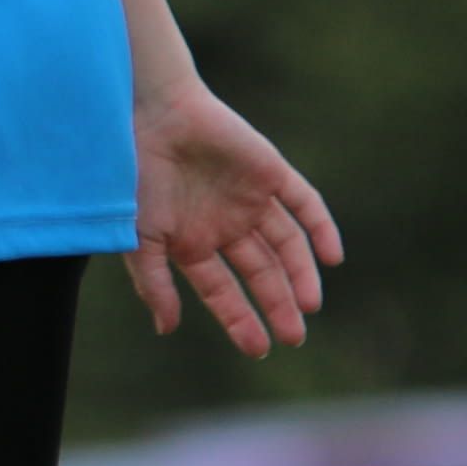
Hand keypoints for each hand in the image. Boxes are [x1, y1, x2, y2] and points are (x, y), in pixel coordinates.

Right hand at [126, 76, 339, 353]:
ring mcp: (252, 199)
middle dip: (276, 305)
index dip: (240, 319)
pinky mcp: (273, 172)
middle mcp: (225, 225)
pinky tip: (331, 258)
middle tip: (293, 337)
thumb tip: (167, 329)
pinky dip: (321, 228)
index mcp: (192, 244)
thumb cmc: (135, 178)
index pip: (223, 290)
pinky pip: (306, 204)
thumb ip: (153, 283)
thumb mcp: (139, 238)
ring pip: (287, 244)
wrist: (152, 117)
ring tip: (309, 305)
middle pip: (261, 273)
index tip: (258, 348)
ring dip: (300, 274)